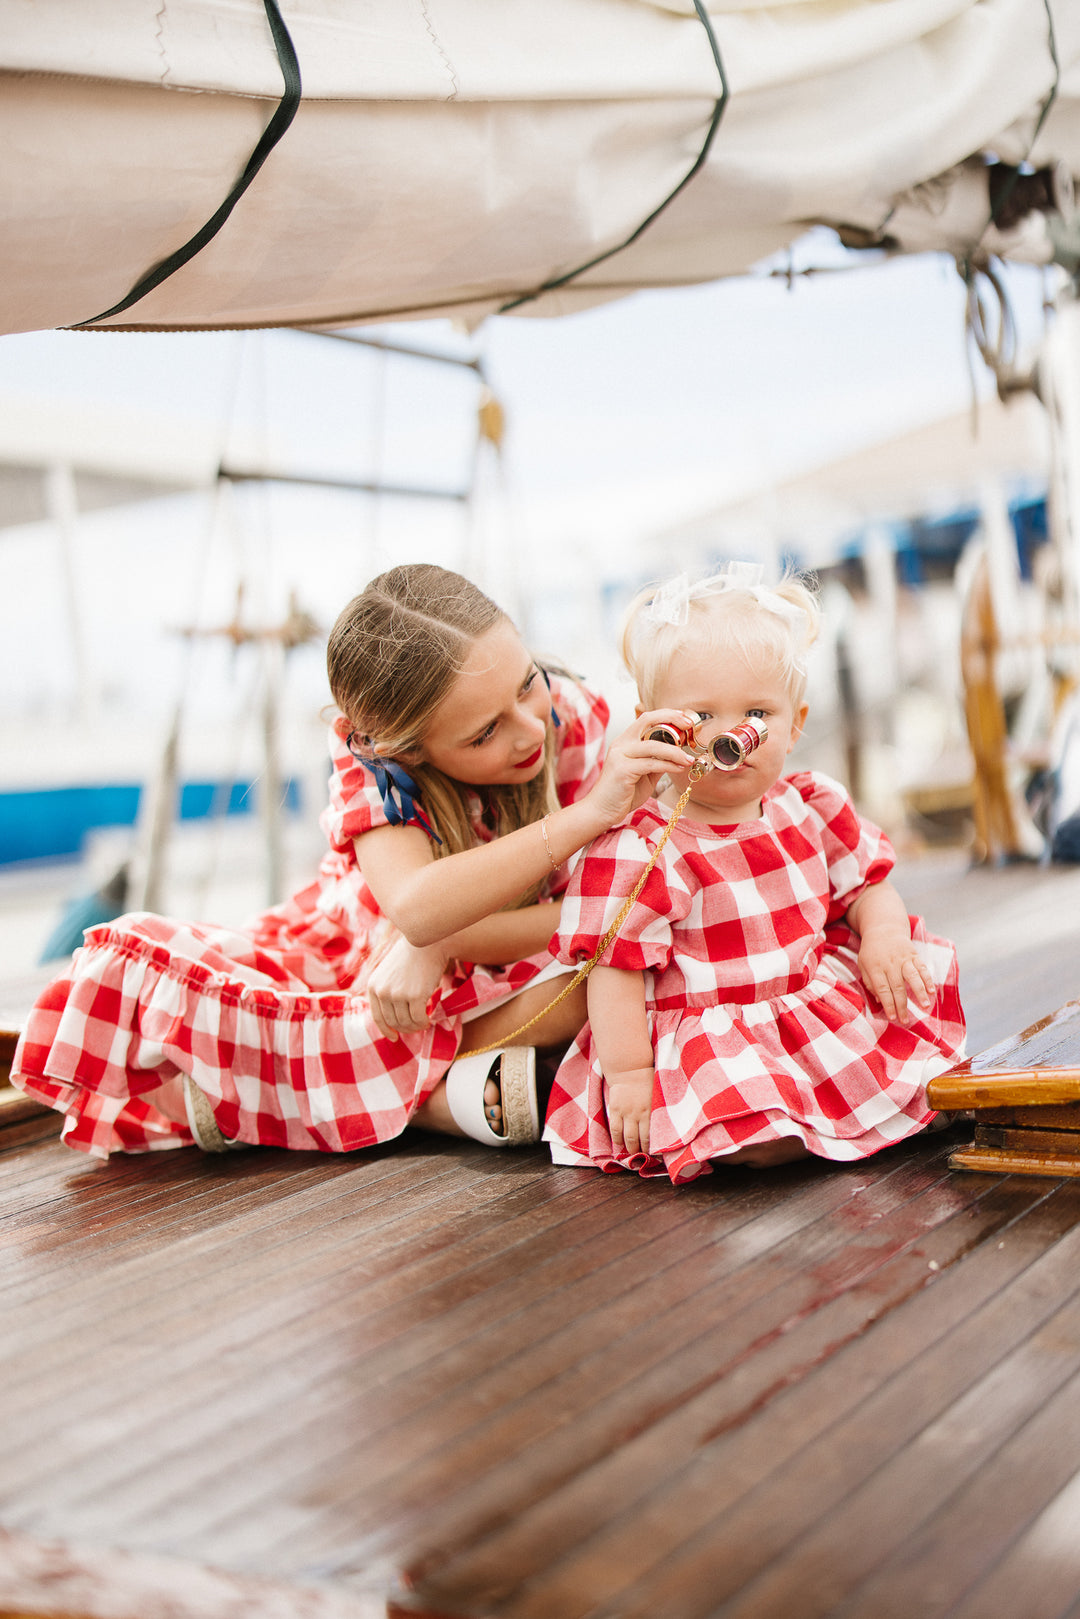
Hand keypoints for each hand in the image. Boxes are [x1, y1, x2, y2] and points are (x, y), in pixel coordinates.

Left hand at [366, 935, 447, 1038]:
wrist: (426, 942)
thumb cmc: (411, 956)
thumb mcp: (389, 972)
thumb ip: (387, 991)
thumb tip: (393, 1019)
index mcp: (373, 986)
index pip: (377, 1017)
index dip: (386, 1030)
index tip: (394, 1037)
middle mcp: (382, 992)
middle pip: (393, 1022)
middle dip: (405, 1029)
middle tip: (416, 1027)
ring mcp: (397, 994)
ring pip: (406, 1022)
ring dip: (416, 1026)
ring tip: (424, 1022)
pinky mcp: (414, 996)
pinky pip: (418, 1019)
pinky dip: (424, 1022)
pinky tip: (429, 1020)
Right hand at [585, 710, 697, 828]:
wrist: (601, 811)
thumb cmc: (622, 793)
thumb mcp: (644, 774)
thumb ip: (657, 761)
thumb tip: (678, 754)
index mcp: (625, 741)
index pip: (646, 718)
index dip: (667, 715)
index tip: (686, 719)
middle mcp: (621, 744)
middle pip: (647, 720)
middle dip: (671, 719)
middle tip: (689, 726)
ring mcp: (620, 756)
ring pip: (653, 745)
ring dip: (675, 751)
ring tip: (689, 759)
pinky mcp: (622, 770)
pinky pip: (651, 764)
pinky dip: (668, 765)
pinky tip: (679, 768)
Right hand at [605, 1065, 655, 1156]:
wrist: (630, 1069)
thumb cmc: (648, 1081)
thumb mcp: (658, 1094)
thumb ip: (660, 1109)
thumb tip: (670, 1124)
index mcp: (651, 1111)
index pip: (652, 1136)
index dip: (653, 1148)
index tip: (656, 1154)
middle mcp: (638, 1114)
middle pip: (639, 1140)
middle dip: (641, 1151)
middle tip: (643, 1156)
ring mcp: (625, 1112)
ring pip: (626, 1137)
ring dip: (629, 1148)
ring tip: (632, 1153)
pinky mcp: (615, 1110)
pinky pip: (615, 1129)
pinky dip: (617, 1139)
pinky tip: (620, 1144)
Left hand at [857, 928, 934, 1025]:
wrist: (883, 928)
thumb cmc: (871, 951)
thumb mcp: (863, 964)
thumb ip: (869, 982)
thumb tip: (879, 1001)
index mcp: (875, 967)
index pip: (882, 989)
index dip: (888, 1004)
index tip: (892, 1017)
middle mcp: (890, 963)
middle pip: (897, 987)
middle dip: (902, 1005)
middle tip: (906, 1020)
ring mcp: (903, 959)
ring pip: (912, 977)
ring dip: (919, 992)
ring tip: (925, 1006)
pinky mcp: (913, 955)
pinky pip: (922, 968)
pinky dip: (927, 979)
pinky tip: (931, 991)